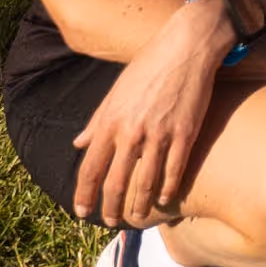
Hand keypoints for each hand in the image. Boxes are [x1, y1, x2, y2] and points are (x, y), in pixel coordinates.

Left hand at [67, 0, 236, 230]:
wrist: (187, 45)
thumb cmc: (149, 65)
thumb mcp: (116, 91)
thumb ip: (96, 121)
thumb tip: (78, 143)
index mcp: (110, 121)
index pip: (89, 168)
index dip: (84, 194)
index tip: (82, 211)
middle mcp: (131, 132)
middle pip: (115, 182)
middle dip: (110, 207)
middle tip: (110, 221)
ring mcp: (159, 134)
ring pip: (144, 182)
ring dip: (138, 205)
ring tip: (136, 218)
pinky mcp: (185, 132)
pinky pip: (173, 170)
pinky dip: (167, 189)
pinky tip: (164, 199)